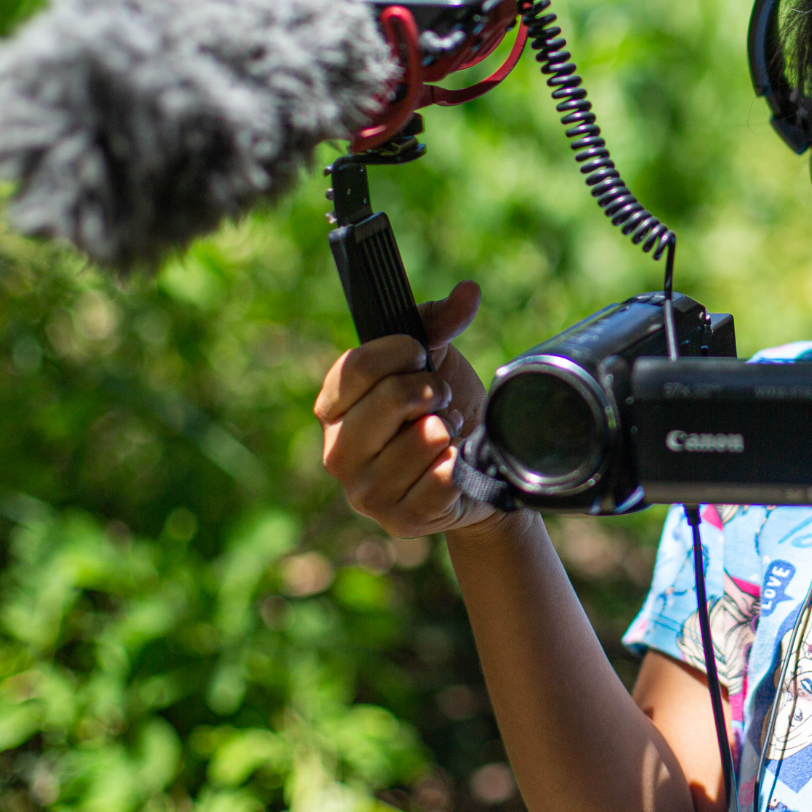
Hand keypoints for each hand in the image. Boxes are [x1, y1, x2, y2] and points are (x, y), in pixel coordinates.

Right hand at [316, 281, 495, 537]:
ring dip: (447, 429)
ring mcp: (364, 492)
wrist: (478, 471)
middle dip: (430, 391)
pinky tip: (452, 465)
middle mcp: (336, 452)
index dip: (400, 353)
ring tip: (445, 435)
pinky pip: (441, 476)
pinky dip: (458, 463)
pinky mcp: (399, 520)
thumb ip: (437, 323)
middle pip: (389, 398)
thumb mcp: (436, 360)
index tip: (422, 357)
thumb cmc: (445, 410)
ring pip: (422, 438)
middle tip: (440, 399)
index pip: (356, 366)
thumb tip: (467, 292)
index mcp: (333, 408)